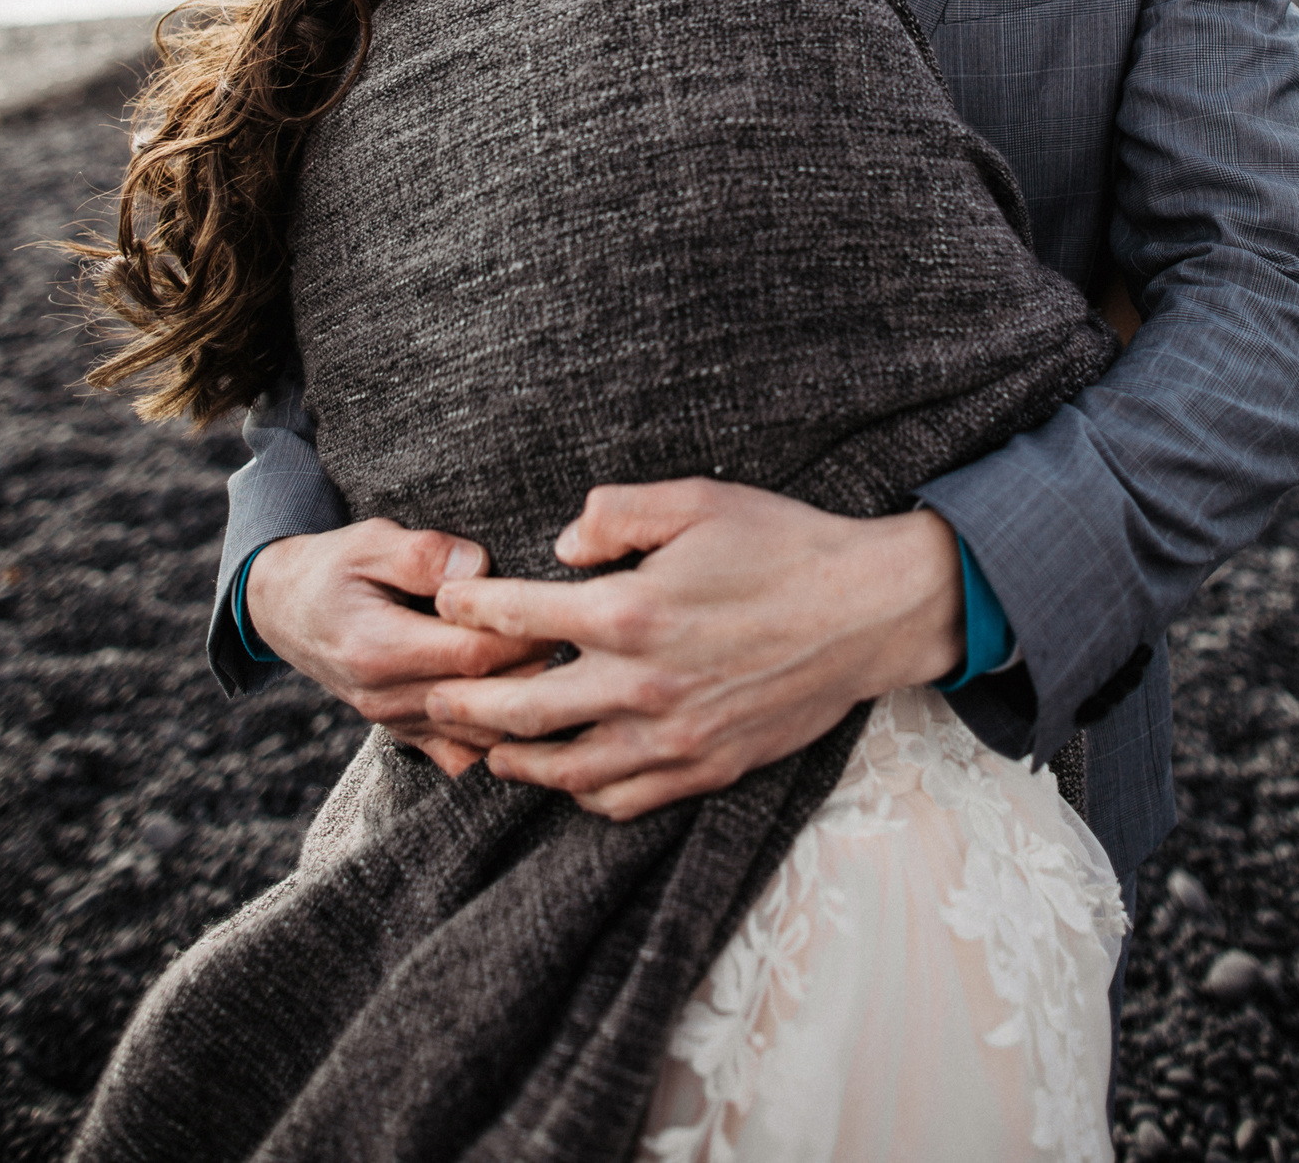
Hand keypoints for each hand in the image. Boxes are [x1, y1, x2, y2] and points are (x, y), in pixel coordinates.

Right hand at [243, 521, 551, 774]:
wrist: (285, 610)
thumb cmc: (333, 567)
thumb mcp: (369, 540)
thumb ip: (423, 554)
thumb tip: (477, 567)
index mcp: (377, 649)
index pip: (471, 655)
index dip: (523, 635)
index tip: (563, 609)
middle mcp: (384, 698)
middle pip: (482, 697)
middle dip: (535, 670)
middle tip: (581, 639)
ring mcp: (393, 723)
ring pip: (477, 733)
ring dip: (523, 706)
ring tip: (568, 672)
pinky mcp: (403, 733)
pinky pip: (460, 753)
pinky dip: (497, 739)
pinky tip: (531, 713)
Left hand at [426, 481, 964, 819]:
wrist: (867, 612)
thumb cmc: (782, 544)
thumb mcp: (696, 499)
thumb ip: (615, 512)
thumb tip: (560, 548)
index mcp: (629, 610)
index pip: (519, 618)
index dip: (471, 611)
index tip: (446, 605)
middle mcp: (641, 684)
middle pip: (522, 710)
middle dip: (465, 704)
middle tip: (431, 700)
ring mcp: (673, 736)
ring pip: (566, 767)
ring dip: (514, 761)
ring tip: (483, 751)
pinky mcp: (706, 767)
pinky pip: (624, 798)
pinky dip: (582, 793)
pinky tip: (566, 778)